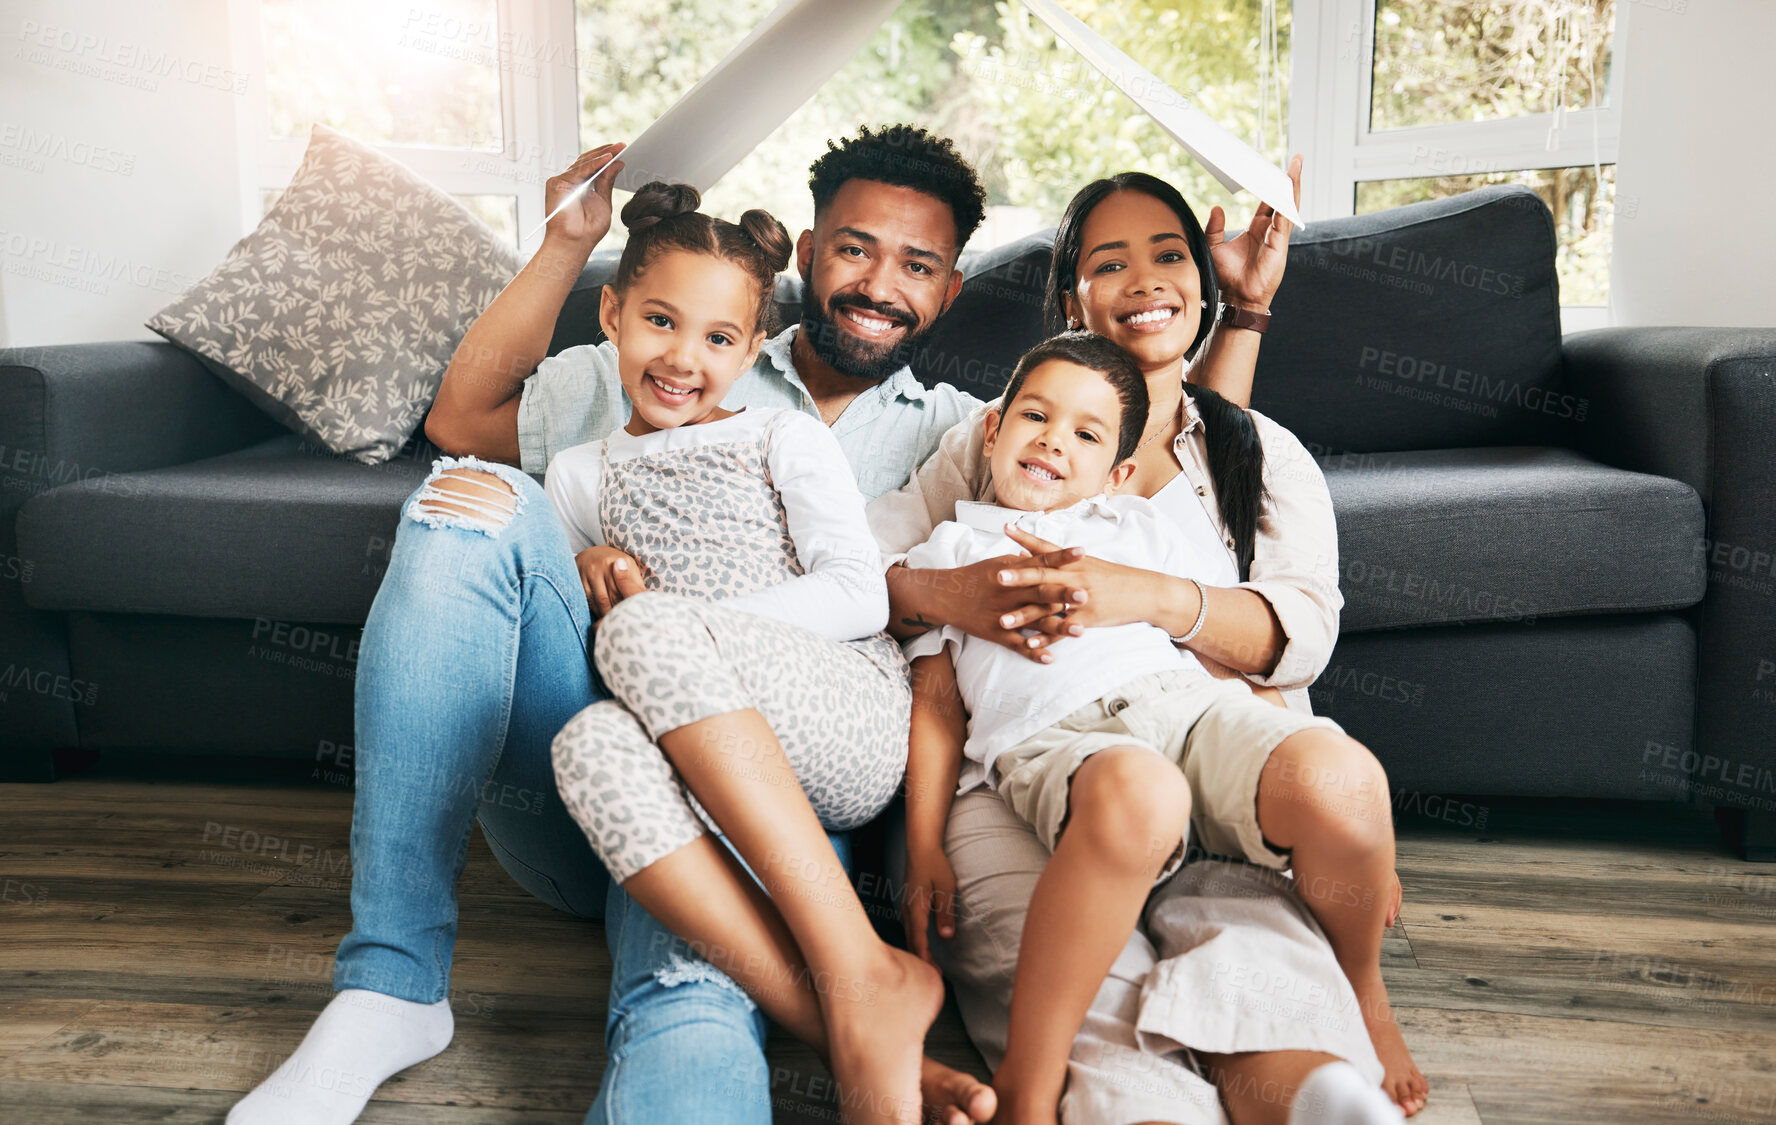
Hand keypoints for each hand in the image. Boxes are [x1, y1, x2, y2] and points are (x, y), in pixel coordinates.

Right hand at [543, 142, 626, 247]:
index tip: (622, 149)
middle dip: (606, 152)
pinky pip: (579, 171)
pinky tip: (607, 159)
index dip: (607, 157)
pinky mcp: (557, 183)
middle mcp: (570, 182)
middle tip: (622, 145)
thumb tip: (618, 164)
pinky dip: (594, 164)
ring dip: (602, 155)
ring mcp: (562, 182)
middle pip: (588, 162)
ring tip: (618, 149)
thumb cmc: (587, 229)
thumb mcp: (603, 202)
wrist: (574, 243)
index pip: (594, 167)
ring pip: (584, 164)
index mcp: (581, 186)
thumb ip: (607, 182)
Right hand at [576, 545, 644, 617]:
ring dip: (607, 613)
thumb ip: (636, 585)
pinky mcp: (581, 577)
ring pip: (602, 600)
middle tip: (623, 622)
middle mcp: (609, 564)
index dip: (631, 605)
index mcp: (626, 562)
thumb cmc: (616, 567)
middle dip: (619, 612)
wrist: (591, 555)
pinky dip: (596, 610)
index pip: (631, 589)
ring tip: (612, 620)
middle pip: (616, 596)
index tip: (632, 616)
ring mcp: (593, 570)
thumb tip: (643, 604)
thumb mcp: (629, 570)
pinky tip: (601, 614)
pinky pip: (590, 600)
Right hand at [902, 844, 957, 964]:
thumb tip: (946, 936)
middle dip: (922, 960)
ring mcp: (906, 907)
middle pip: (912, 941)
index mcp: (916, 908)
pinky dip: (915, 941)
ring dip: (919, 951)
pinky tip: (921, 947)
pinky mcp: (908, 905)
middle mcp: (907, 910)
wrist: (920, 847)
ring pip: (910, 935)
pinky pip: (910, 928)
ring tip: (930, 967)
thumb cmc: (935, 865)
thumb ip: (945, 913)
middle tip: (934, 977)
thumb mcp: (946, 888)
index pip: (919, 939)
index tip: (930, 973)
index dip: (924, 958)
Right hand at [907, 548, 1083, 662]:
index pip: (1042, 561)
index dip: (1062, 557)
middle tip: (1087, 595)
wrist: (946, 595)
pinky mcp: (996, 633)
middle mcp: (1010, 592)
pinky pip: (1017, 645)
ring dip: (1058, 628)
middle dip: (1064, 594)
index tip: (1082, 552)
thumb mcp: (999, 562)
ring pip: (1035, 622)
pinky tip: (1050, 658)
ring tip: (1080, 631)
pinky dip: (1033, 651)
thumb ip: (1023, 561)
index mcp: (1013, 572)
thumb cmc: (975, 576)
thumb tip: (1041, 555)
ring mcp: (1004, 614)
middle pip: (1041, 592)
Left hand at [994, 526, 1175, 636]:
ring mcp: (1082, 598)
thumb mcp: (1089, 564)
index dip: (1026, 538)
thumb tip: (1029, 550)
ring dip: (1024, 616)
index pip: (1047, 547)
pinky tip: (1029, 645)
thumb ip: (1060, 559)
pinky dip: (1046, 638)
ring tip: (1002, 621)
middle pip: (1044, 576)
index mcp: (1075, 562)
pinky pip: (1063, 630)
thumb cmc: (1116, 578)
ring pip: (1048, 608)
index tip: (1005, 529)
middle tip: (996, 577)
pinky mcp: (1089, 618)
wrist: (1146, 593)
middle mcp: (1076, 577)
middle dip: (1018, 577)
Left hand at [1206, 153, 1302, 311]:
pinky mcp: (1279, 243)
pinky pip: (1286, 218)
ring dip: (1293, 185)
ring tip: (1297, 165)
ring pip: (1288, 205)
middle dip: (1289, 180)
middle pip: (1282, 199)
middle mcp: (1270, 231)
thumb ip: (1214, 228)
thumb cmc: (1228, 277)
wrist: (1237, 297)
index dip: (1271, 186)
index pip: (1268, 202)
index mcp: (1257, 229)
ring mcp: (1277, 236)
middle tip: (1295, 160)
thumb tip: (1216, 208)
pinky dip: (1289, 202)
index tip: (1273, 170)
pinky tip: (1291, 187)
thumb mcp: (1215, 247)